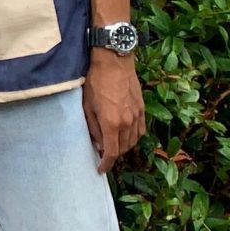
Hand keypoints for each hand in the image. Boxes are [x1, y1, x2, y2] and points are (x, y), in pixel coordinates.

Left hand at [83, 50, 144, 172]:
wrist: (114, 62)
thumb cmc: (95, 82)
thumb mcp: (87, 106)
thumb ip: (93, 128)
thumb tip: (98, 144)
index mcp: (111, 123)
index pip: (111, 153)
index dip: (106, 164)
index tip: (100, 169)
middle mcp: (127, 122)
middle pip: (123, 148)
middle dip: (112, 155)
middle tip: (102, 152)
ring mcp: (137, 115)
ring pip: (133, 141)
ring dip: (123, 146)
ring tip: (112, 143)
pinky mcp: (142, 108)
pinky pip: (140, 130)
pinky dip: (133, 137)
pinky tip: (125, 134)